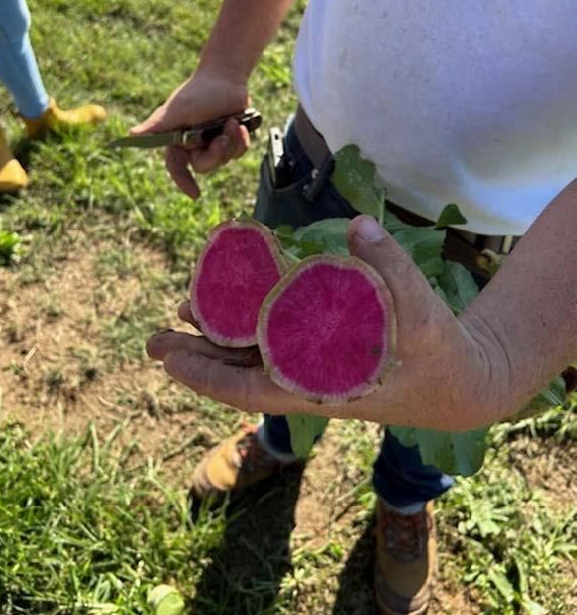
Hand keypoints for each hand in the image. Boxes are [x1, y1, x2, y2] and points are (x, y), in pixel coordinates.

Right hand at [131, 70, 250, 198]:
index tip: (196, 195)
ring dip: (231, 142)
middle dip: (216, 154)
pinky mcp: (231, 138)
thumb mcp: (177, 110)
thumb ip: (157, 126)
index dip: (184, 182)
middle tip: (223, 137)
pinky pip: (238, 151)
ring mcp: (214, 142)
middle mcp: (195, 144)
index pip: (177, 167)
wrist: (225, 77)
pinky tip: (239, 124)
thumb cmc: (198, 91)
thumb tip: (132, 135)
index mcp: (178, 140)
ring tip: (232, 123)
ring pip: (224, 159)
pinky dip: (241, 140)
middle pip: (205, 166)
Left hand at [147, 216, 507, 431]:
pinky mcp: (324, 352)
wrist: (461, 381)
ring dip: (216, 339)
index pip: (251, 389)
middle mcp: (308, 379)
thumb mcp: (423, 315)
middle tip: (153, 340)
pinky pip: (275, 341)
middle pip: (240, 372)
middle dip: (196, 357)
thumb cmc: (442, 355)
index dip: (207, 375)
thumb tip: (357, 225)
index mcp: (321, 385)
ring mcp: (314, 367)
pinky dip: (249, 326)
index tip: (168, 362)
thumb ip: (392, 269)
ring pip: (253, 355)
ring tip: (179, 317)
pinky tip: (231, 305)